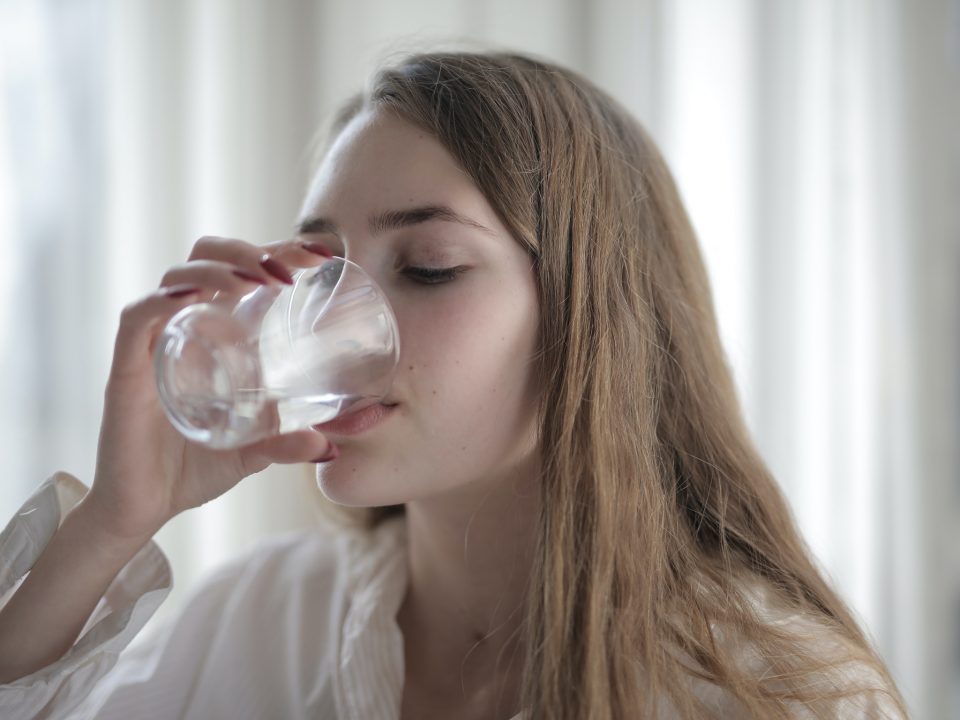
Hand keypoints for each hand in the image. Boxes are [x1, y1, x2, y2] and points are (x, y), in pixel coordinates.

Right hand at [81, 236, 335, 540]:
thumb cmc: (194, 468)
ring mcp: (154, 344)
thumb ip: (288, 444)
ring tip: (256, 281)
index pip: (243, 271)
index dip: (279, 251)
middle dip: (248, 250)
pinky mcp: (126, 369)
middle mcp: (184, 327)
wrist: (143, 509)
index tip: (321, 255)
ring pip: (177, 276)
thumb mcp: (253, 452)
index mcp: (215, 333)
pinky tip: (194, 297)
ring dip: (218, 268)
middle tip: (288, 271)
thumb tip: (331, 446)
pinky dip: (163, 300)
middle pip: (207, 257)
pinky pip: (138, 318)